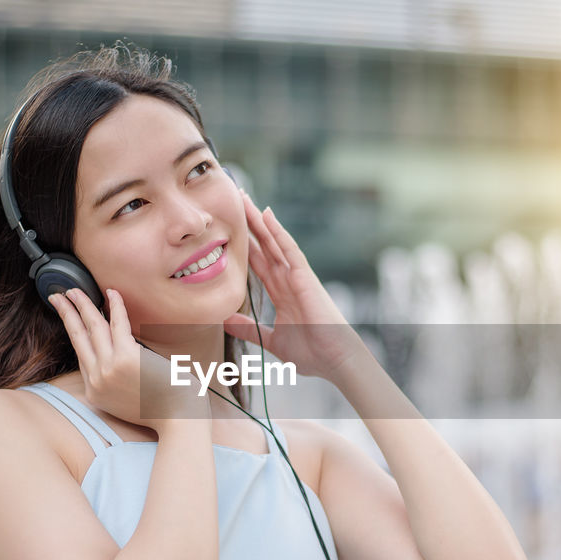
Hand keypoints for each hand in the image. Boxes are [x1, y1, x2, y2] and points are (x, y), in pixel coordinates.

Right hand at [49, 288, 209, 434]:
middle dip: (65, 313)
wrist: (179, 421)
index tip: (69, 316)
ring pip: (91, 327)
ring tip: (75, 290)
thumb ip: (117, 385)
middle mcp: (97, 380)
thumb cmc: (163, 411)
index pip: (81, 355)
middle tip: (58, 296)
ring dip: (82, 304)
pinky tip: (111, 292)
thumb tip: (120, 363)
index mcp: (96, 392)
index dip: (74, 332)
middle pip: (77, 338)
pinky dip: (115, 306)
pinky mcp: (126, 358)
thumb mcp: (128, 404)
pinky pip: (117, 324)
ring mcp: (109, 369)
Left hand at [224, 193, 364, 382]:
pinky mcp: (306, 278)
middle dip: (248, 224)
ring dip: (258, 220)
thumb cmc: (312, 353)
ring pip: (274, 241)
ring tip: (243, 198)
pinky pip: (290, 250)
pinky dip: (278, 232)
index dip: (243, 244)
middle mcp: (288, 280)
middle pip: (263, 245)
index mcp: (281, 292)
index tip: (228, 228)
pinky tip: (267, 215)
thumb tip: (224, 320)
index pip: (258, 262)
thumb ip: (248, 328)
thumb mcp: (271, 339)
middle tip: (233, 200)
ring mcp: (297, 276)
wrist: (336, 361)